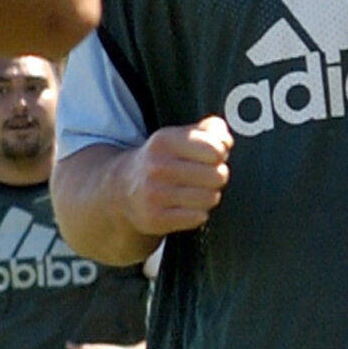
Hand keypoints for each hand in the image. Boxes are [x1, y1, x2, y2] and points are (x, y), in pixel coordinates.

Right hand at [124, 119, 232, 238]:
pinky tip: (185, 206)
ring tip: (196, 191)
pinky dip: (198, 213)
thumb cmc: (160, 161)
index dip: (220, 153)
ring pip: (211, 198)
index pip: (214, 149)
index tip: (212, 156)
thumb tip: (226, 140)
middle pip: (218, 175)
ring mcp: (154, 194)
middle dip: (217, 176)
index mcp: (165, 141)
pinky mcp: (155, 219)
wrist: (122, 190)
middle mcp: (157, 166)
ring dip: (209, 195)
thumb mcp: (178, 137)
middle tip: (205, 176)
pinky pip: (199, 217)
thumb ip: (208, 130)